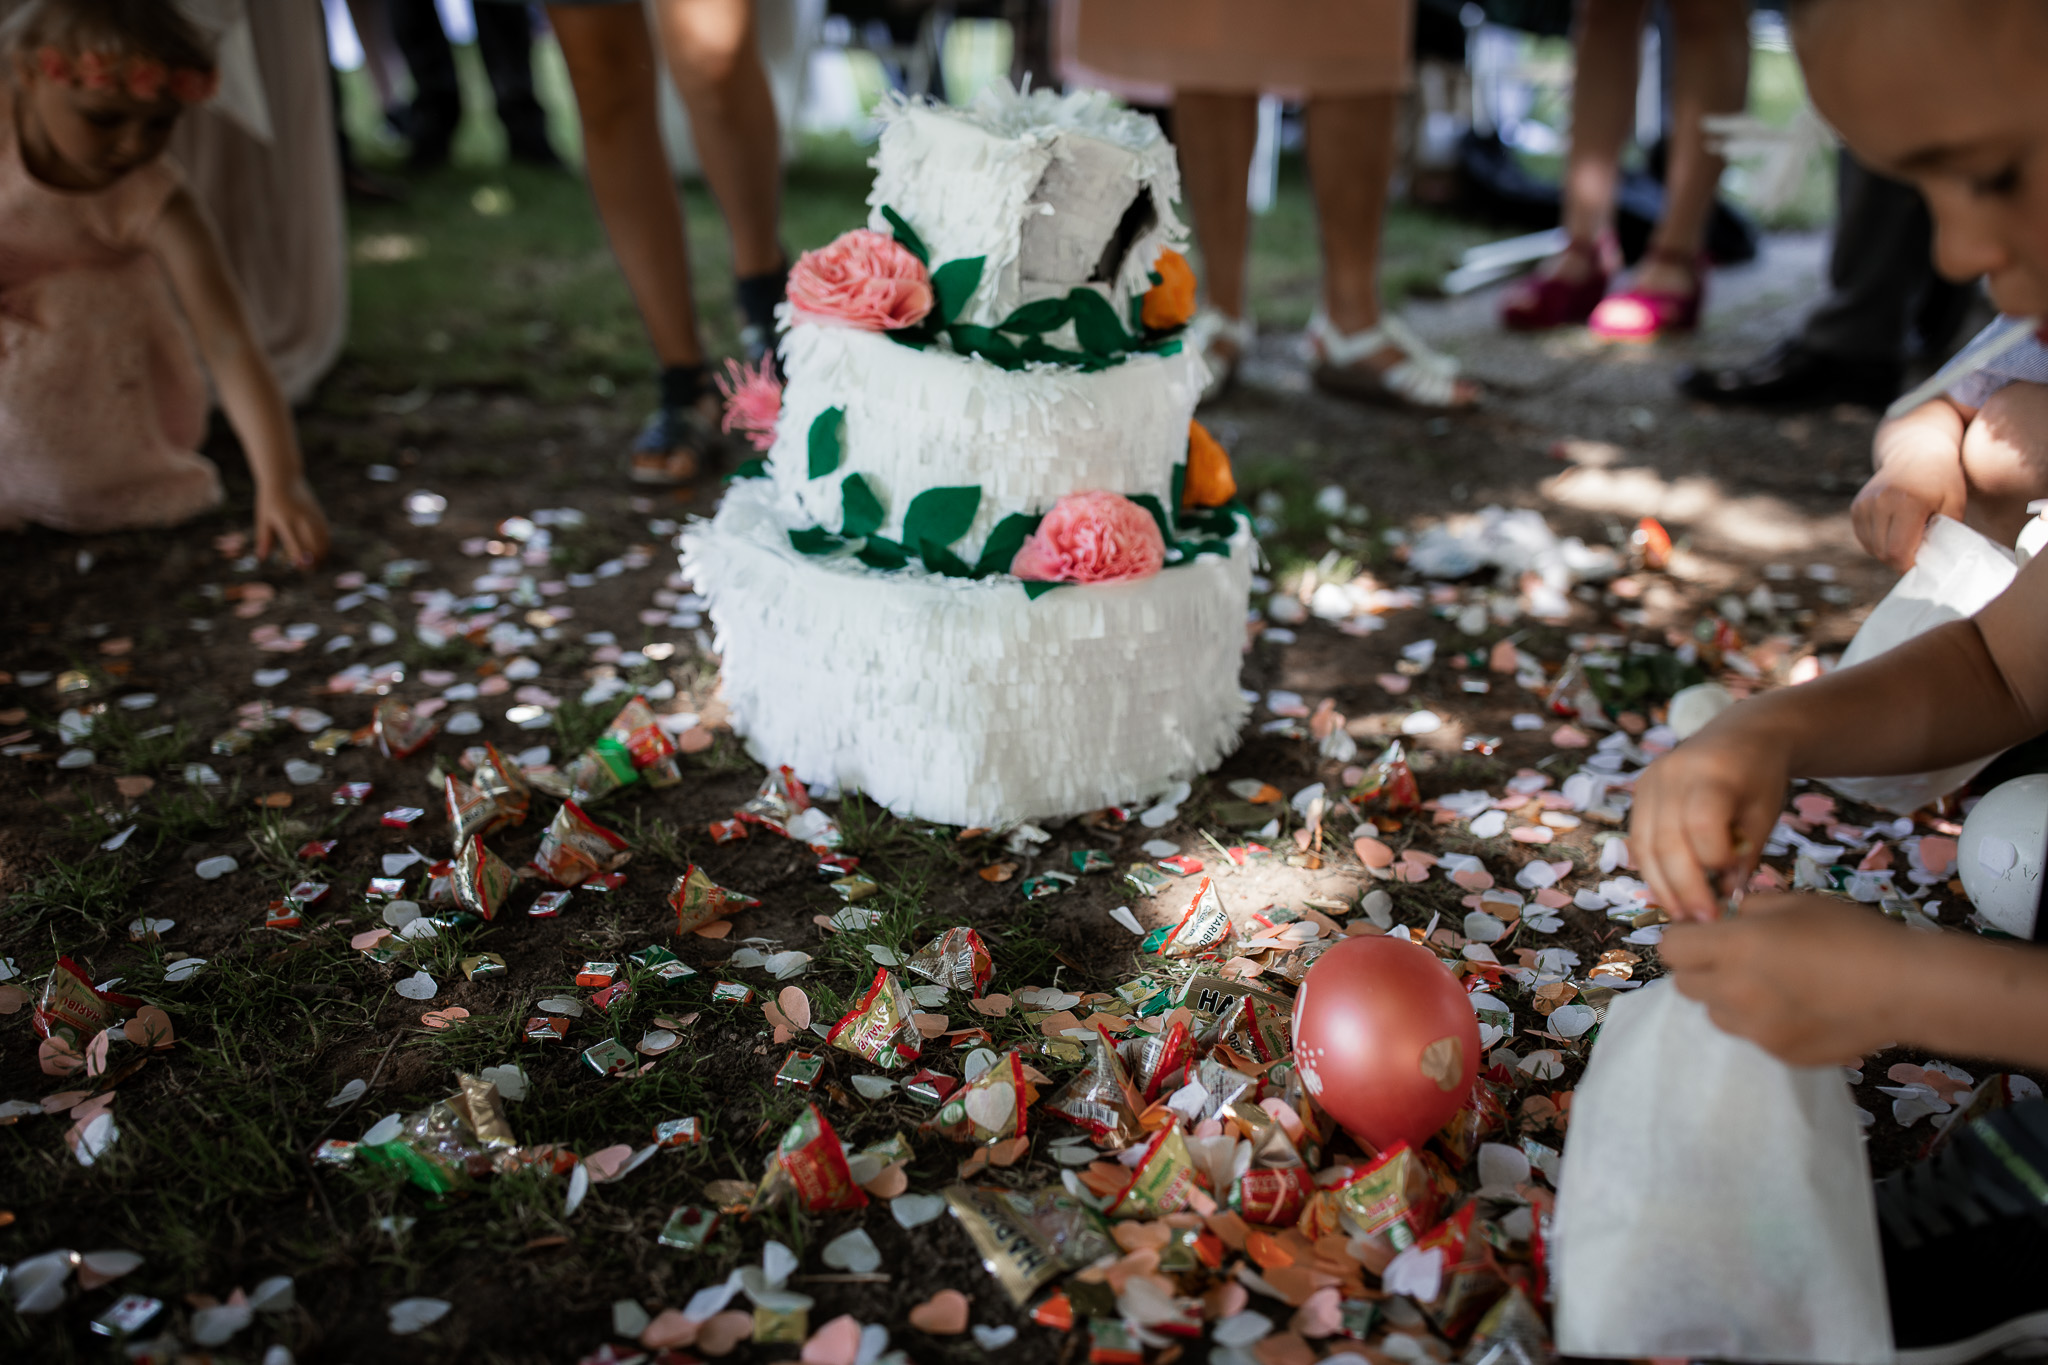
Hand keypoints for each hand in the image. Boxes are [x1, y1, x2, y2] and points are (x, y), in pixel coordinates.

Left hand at [255, 476, 329, 568]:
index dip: (300, 558)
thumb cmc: (269, 499)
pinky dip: (325, 545)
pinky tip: (320, 552)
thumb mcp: (262, 518)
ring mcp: (313, 516)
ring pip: (323, 541)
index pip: (296, 544)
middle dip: (313, 560)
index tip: (300, 568)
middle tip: (307, 570)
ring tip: (315, 564)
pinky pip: (326, 534)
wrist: (284, 477)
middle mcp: (301, 519)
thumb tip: (263, 557)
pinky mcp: (320, 514)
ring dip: (321, 555)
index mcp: (285, 520)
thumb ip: (263, 538)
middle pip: (313, 545)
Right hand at [1631, 715, 1788, 921]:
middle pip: (1667, 841)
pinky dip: (1652, 870)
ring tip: (1683, 915)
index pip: (1702, 823)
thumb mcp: (1765, 814)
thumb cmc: (1760, 777)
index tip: (1732, 884)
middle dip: (1684, 888)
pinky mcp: (1639, 792)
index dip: (1714, 859)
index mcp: (1713, 773)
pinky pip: (1638, 840)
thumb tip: (1722, 896)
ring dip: (1662, 887)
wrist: (1740, 734)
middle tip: (1703, 921)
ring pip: (1645, 846)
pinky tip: (1669, 893)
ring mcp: (1649, 782)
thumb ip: (1745, 855)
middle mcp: (1672, 774)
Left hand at [1660, 895, 1904, 1063]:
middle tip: (1737, 959)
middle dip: (1702, 969)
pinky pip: (1751, 1037)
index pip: (1670, 949)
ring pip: (1715, 1014)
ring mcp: (1757, 1031)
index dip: (1685, 939)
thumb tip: (1728, 918)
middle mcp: (1737, 993)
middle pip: (1685, 985)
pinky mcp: (1780, 1055)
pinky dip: (1762, 1022)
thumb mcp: (1795, 902)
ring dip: (1728, 999)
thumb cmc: (1852, 934)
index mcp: (1736, 948)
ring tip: (1771, 985)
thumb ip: (1749, 908)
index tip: (1704, 935)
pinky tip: (1799, 1008)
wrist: (1907, 987)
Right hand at [1853, 417, 1967, 570]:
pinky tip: (1894, 533)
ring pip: (1871, 548)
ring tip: (1908, 541)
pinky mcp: (1857, 507)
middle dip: (1900, 561)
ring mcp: (1865, 504)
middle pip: (1883, 553)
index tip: (1923, 566)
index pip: (1898, 551)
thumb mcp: (1954, 504)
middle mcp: (1880, 502)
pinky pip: (1864, 538)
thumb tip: (1933, 564)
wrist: (1916, 451)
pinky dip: (1878, 543)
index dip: (1909, 566)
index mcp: (1907, 502)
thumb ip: (1944, 534)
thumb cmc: (1942, 480)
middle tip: (1918, 555)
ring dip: (1888, 552)